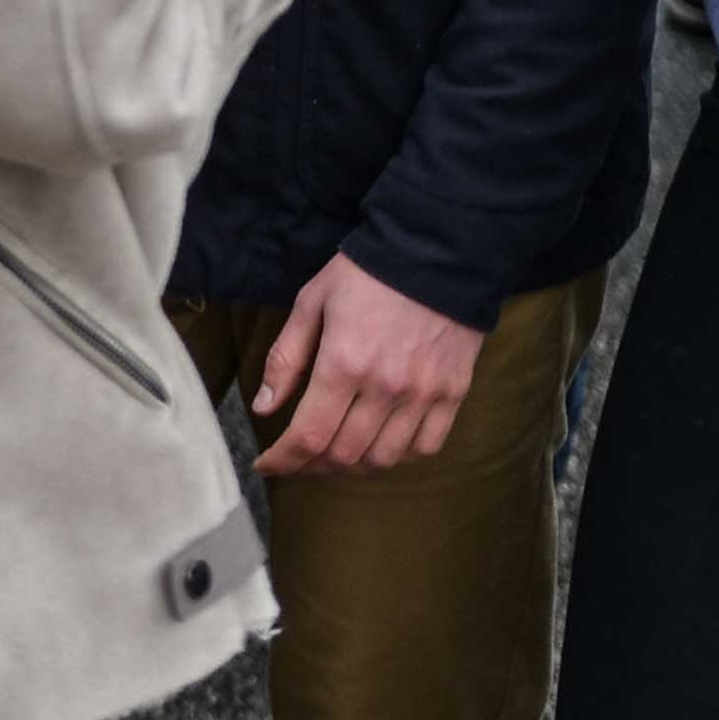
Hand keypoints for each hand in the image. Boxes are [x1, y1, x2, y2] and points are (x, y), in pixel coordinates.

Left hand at [251, 252, 485, 476]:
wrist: (436, 252)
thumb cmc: (365, 274)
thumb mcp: (311, 302)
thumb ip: (286, 358)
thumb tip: (264, 408)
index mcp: (344, 363)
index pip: (309, 436)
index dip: (283, 460)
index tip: (266, 465)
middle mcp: (386, 387)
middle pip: (344, 454)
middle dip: (310, 466)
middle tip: (296, 459)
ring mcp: (424, 394)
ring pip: (384, 459)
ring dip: (352, 467)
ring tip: (333, 456)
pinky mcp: (453, 393)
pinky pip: (425, 447)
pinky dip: (398, 457)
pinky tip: (378, 444)